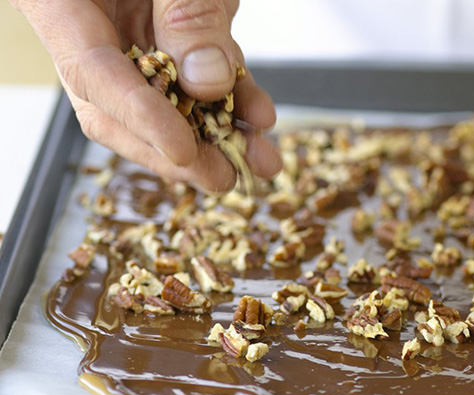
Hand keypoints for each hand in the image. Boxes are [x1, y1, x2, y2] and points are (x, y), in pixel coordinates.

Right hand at [11, 0, 281, 191]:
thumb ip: (185, 10)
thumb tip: (206, 82)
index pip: (92, 72)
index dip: (140, 117)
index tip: (184, 151)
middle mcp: (91, 23)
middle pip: (121, 105)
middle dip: (178, 149)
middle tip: (223, 178)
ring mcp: (130, 30)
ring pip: (166, 98)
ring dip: (218, 132)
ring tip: (261, 159)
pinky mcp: (169, 33)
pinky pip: (197, 74)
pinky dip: (232, 97)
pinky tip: (260, 114)